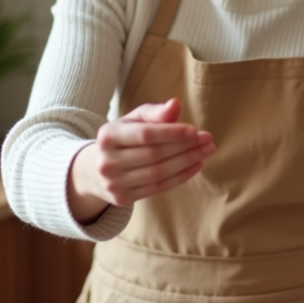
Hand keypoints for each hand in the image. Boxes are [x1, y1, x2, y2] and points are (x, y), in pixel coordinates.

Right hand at [68, 98, 214, 223]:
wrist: (95, 170)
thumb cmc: (123, 139)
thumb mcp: (133, 121)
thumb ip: (154, 113)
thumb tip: (175, 104)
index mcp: (108, 136)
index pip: (145, 134)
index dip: (172, 133)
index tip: (195, 130)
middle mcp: (107, 161)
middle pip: (154, 154)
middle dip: (185, 147)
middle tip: (208, 141)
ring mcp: (114, 182)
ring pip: (158, 173)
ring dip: (186, 162)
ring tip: (205, 152)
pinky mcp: (122, 198)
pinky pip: (158, 188)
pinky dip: (180, 177)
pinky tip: (195, 166)